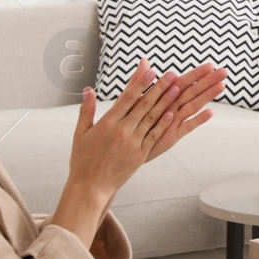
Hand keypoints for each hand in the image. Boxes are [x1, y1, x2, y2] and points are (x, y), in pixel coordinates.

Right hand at [67, 60, 224, 202]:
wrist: (90, 187)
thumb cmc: (83, 159)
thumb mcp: (80, 133)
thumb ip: (87, 110)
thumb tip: (88, 89)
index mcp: (106, 124)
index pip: (126, 99)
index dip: (139, 84)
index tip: (150, 71)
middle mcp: (120, 131)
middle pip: (142, 106)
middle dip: (158, 88)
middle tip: (172, 74)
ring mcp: (131, 143)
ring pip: (151, 119)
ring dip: (165, 102)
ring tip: (177, 88)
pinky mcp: (140, 155)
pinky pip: (154, 137)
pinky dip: (164, 125)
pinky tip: (174, 114)